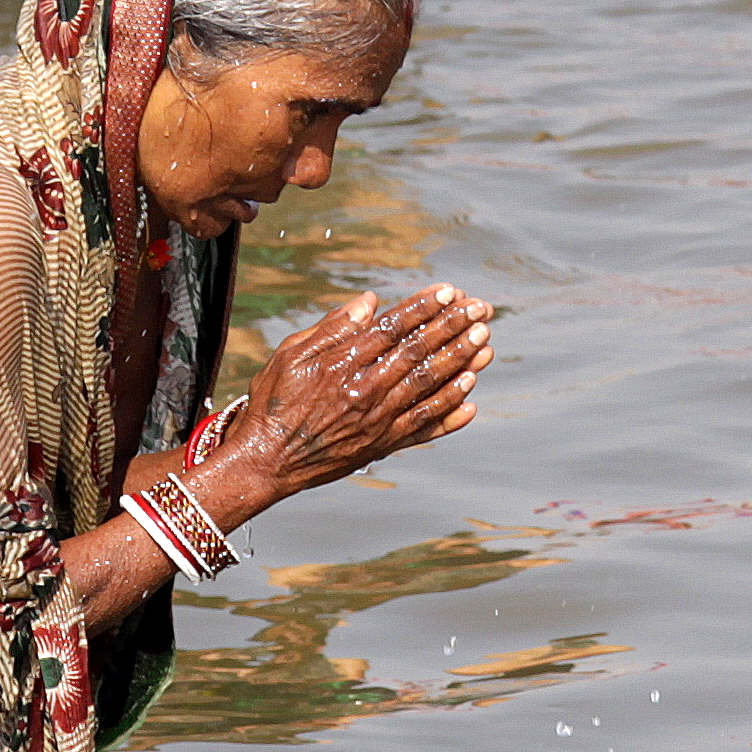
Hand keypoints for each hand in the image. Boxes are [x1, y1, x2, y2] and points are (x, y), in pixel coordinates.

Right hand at [219, 284, 493, 501]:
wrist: (266, 461)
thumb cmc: (275, 402)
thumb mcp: (292, 354)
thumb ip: (333, 328)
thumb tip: (370, 302)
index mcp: (342, 364)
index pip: (393, 329)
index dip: (424, 308)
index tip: (449, 291)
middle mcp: (365, 391)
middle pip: (418, 353)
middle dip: (453, 328)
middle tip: (480, 310)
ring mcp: (377, 420)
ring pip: (428, 388)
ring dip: (460, 363)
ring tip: (485, 343)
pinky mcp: (381, 445)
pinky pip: (423, 429)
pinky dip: (448, 414)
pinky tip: (471, 399)